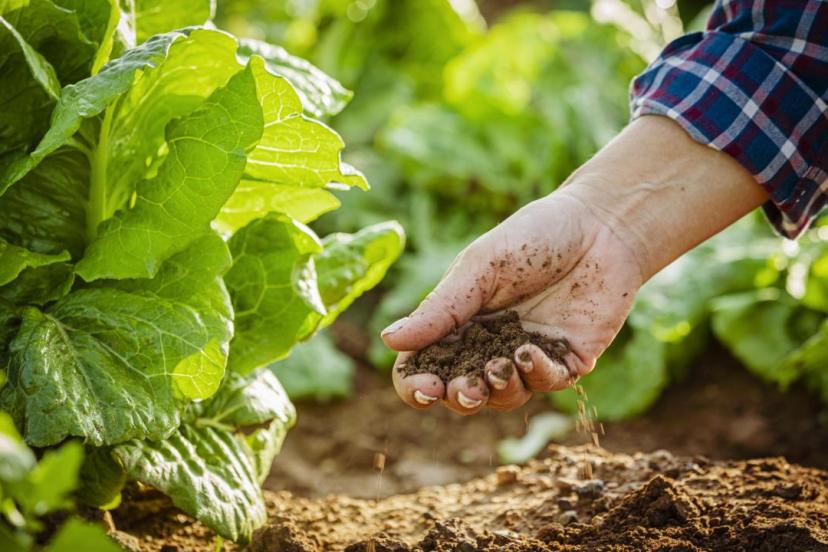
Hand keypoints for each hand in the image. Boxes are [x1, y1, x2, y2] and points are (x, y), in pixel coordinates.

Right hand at [381, 191, 642, 413]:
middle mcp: (490, 345)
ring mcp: (529, 357)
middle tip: (463, 388)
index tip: (424, 388)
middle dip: (458, 397)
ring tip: (499, 368)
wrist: (601, 226)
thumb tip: (389, 339)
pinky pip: (547, 384)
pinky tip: (531, 354)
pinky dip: (537, 376)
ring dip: (497, 390)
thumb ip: (440, 308)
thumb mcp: (479, 268)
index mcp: (459, 322)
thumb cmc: (534, 237)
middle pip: (461, 391)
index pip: (425, 366)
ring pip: (504, 397)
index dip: (417, 385)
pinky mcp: (568, 360)